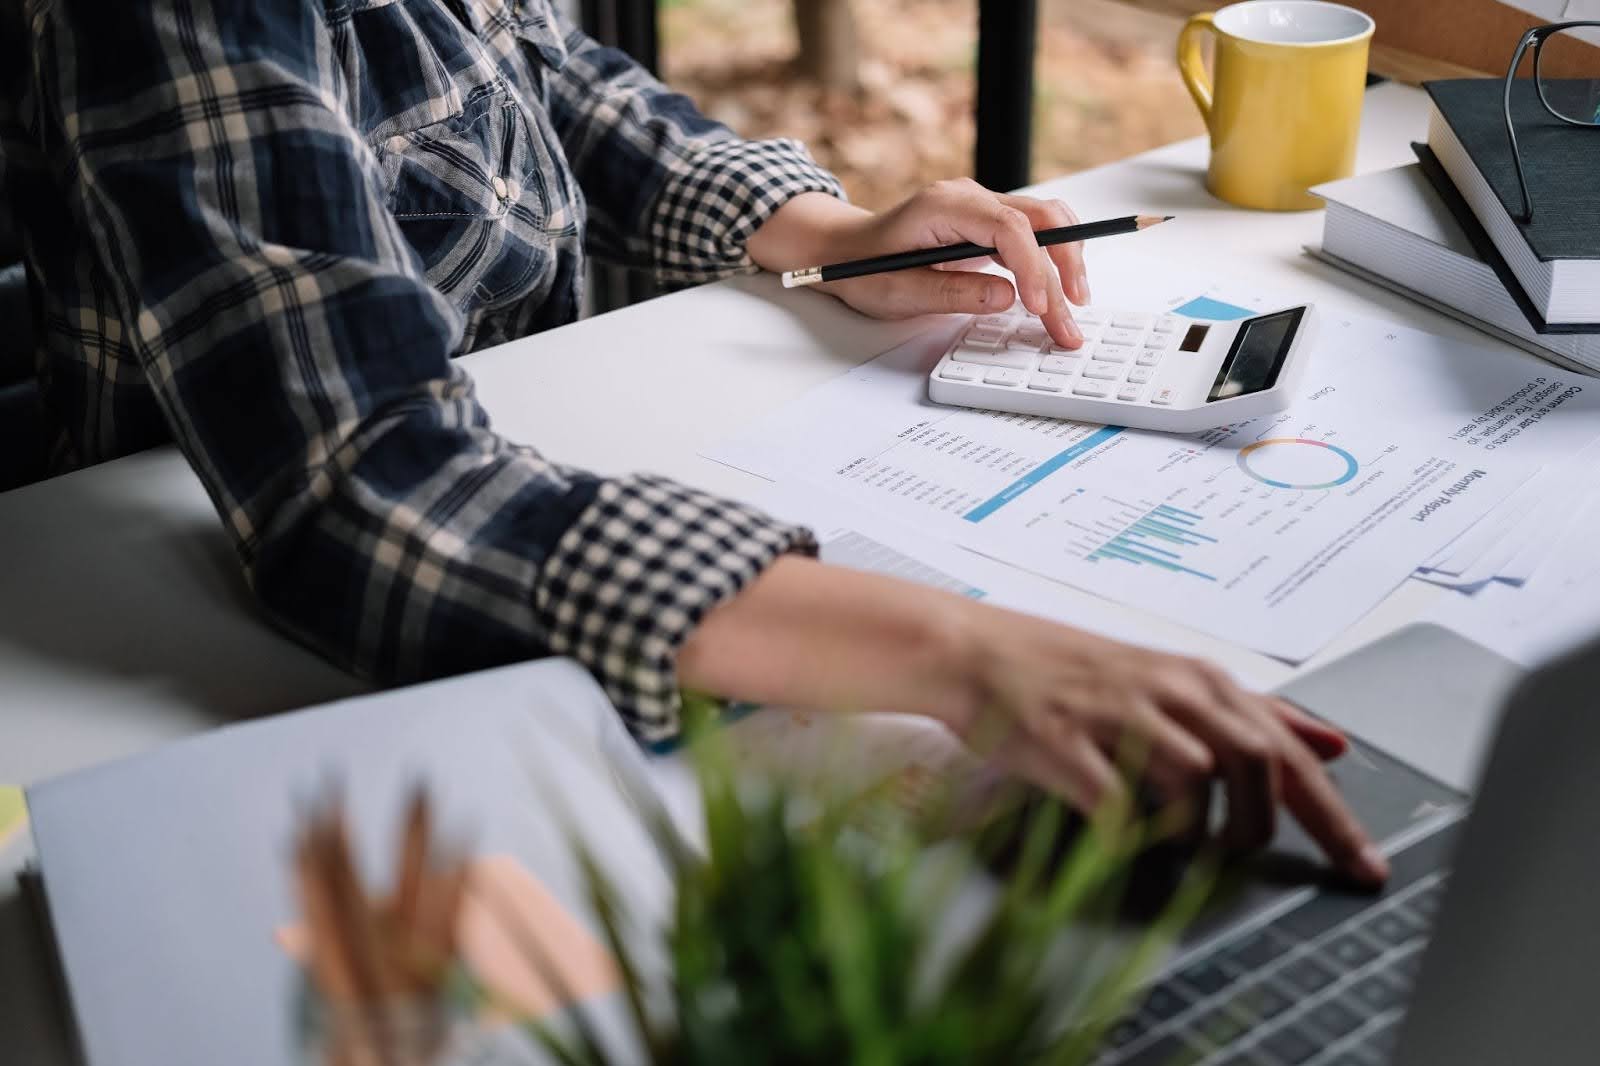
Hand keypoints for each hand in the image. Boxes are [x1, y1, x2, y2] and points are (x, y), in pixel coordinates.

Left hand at [746, 185, 1091, 349]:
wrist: (846, 252)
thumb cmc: (865, 270)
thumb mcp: (899, 292)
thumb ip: (953, 293)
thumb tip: (1008, 297)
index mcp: (943, 206)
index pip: (1008, 226)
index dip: (1032, 266)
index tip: (1040, 305)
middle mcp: (969, 198)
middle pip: (1040, 219)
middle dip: (1062, 269)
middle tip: (1070, 319)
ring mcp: (981, 207)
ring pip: (1045, 224)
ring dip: (1065, 264)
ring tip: (1072, 310)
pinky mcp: (988, 224)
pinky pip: (1033, 235)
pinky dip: (1050, 262)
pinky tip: (1056, 294)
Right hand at [942, 604, 1387, 885]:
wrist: (979, 653)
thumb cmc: (1075, 673)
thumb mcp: (1175, 680)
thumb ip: (1256, 712)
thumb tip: (1337, 743)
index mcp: (1201, 681)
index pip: (1291, 751)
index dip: (1335, 816)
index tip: (1368, 869)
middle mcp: (1169, 692)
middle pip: (1256, 764)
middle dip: (1261, 825)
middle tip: (1242, 853)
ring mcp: (1117, 717)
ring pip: (1196, 781)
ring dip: (1197, 830)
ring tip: (1175, 842)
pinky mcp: (1066, 745)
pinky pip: (1118, 804)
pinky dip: (1131, 833)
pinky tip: (1122, 838)